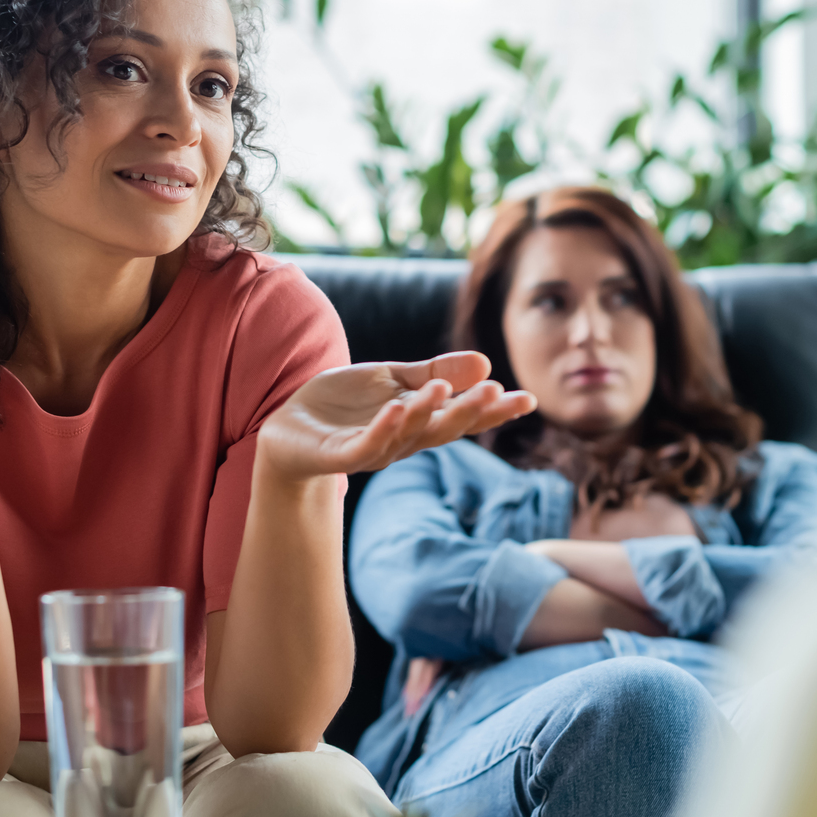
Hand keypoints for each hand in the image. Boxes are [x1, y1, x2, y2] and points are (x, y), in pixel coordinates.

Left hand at [256, 350, 535, 480]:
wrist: (289, 429)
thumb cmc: (344, 405)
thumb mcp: (393, 379)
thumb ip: (434, 373)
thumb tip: (485, 362)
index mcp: (419, 420)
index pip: (464, 416)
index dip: (495, 410)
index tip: (527, 399)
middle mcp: (404, 439)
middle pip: (444, 428)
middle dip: (471, 413)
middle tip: (497, 393)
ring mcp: (374, 448)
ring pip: (409, 433)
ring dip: (428, 412)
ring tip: (446, 389)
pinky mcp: (342, 455)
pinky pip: (368, 443)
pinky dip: (384, 428)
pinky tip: (397, 408)